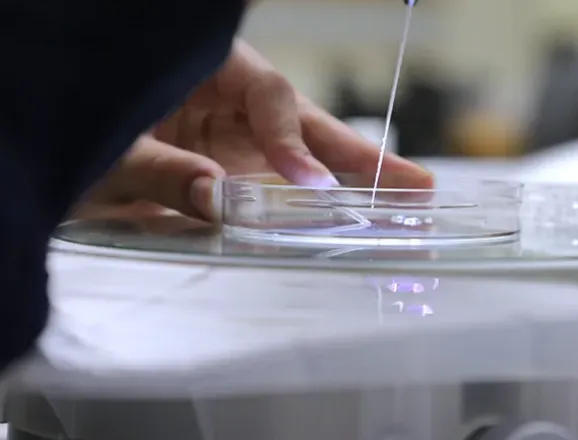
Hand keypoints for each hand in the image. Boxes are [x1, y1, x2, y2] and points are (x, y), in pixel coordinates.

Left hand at [74, 40, 432, 220]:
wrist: (51, 151)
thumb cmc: (75, 123)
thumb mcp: (111, 149)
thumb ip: (163, 172)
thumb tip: (221, 200)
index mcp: (205, 72)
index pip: (268, 97)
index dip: (294, 140)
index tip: (313, 183)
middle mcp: (228, 105)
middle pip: (307, 125)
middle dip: (361, 157)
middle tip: (416, 184)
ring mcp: (232, 142)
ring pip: (301, 161)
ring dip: (349, 185)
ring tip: (402, 203)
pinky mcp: (227, 174)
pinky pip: (275, 192)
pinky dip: (307, 209)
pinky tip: (341, 222)